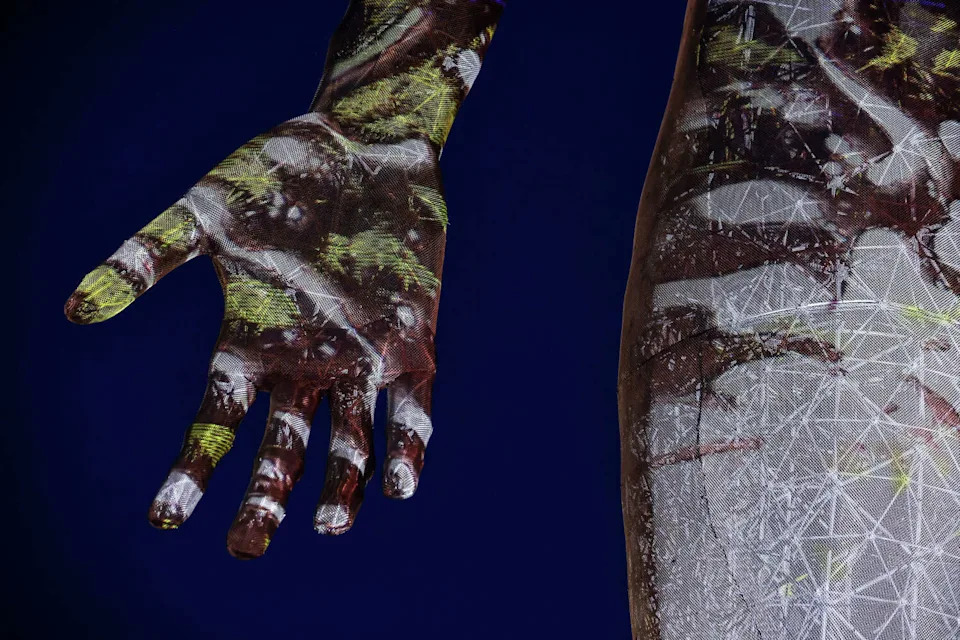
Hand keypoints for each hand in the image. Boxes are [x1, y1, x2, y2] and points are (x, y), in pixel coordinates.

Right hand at [65, 113, 445, 557]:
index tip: (165, 517)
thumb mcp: (206, 214)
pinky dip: (407, 447)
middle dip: (265, 499)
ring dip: (341, 487)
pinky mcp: (412, 344)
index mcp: (251, 341)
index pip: (216, 422)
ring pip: (348, 441)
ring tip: (330, 526)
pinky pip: (412, 409)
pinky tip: (399, 484)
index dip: (191, 469)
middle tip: (246, 547)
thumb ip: (148, 256)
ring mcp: (360, 358)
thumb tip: (75, 311)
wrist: (366, 143)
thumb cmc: (280, 172)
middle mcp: (304, 363)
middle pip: (281, 449)